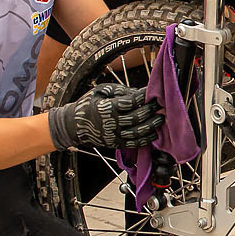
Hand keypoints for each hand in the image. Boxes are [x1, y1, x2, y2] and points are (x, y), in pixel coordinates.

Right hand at [46, 83, 162, 152]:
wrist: (73, 125)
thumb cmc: (87, 105)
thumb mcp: (100, 91)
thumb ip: (119, 90)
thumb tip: (137, 92)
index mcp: (107, 108)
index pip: (130, 102)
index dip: (143, 97)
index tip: (151, 91)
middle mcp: (111, 123)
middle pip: (136, 118)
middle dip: (150, 111)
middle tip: (161, 105)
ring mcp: (114, 135)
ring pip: (137, 132)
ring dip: (152, 126)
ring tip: (160, 119)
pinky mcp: (115, 144)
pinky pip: (133, 144)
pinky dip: (145, 140)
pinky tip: (154, 134)